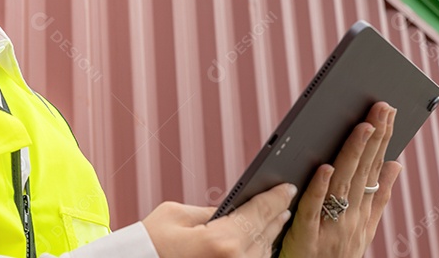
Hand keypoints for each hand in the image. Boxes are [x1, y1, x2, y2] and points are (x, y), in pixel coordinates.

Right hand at [142, 183, 295, 256]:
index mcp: (222, 242)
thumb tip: (233, 208)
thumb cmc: (151, 244)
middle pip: (266, 234)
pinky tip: (260, 243)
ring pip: (263, 253)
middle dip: (276, 215)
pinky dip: (258, 252)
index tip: (287, 187)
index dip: (276, 197)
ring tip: (275, 220)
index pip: (259, 212)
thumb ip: (210, 212)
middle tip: (285, 200)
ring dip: (270, 236)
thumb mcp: (177, 216)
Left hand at [280, 102, 403, 256]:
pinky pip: (312, 209)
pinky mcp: (306, 237)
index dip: (382, 140)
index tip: (389, 112)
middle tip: (381, 106)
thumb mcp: (363, 230)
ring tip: (362, 127)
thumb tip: (396, 165)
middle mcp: (351, 219)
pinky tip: (325, 167)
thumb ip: (379, 199)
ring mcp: (331, 228)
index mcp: (363, 214)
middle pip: (363, 172)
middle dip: (374, 138)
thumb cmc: (333, 255)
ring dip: (353, 155)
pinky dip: (319, 188)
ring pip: (342, 185)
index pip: (375, 169)